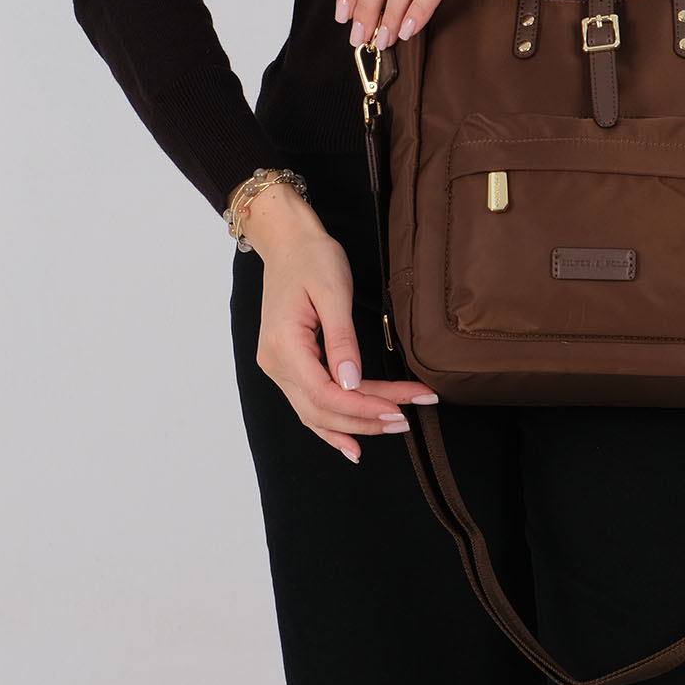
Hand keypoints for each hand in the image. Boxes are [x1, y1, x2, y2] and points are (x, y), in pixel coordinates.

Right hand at [246, 182, 438, 462]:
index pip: (324, 393)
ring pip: (316, 412)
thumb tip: (351, 383)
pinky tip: (352, 443)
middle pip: (322, 408)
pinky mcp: (289, 365)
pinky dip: (331, 425)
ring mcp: (279, 368)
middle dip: (366, 419)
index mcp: (284, 345)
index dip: (362, 408)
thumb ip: (342, 339)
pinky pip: (309, 404)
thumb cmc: (311, 258)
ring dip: (355, 424)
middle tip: (408, 420)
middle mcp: (276, 364)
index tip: (398, 410)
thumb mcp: (332, 291)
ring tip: (393, 428)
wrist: (287, 242)